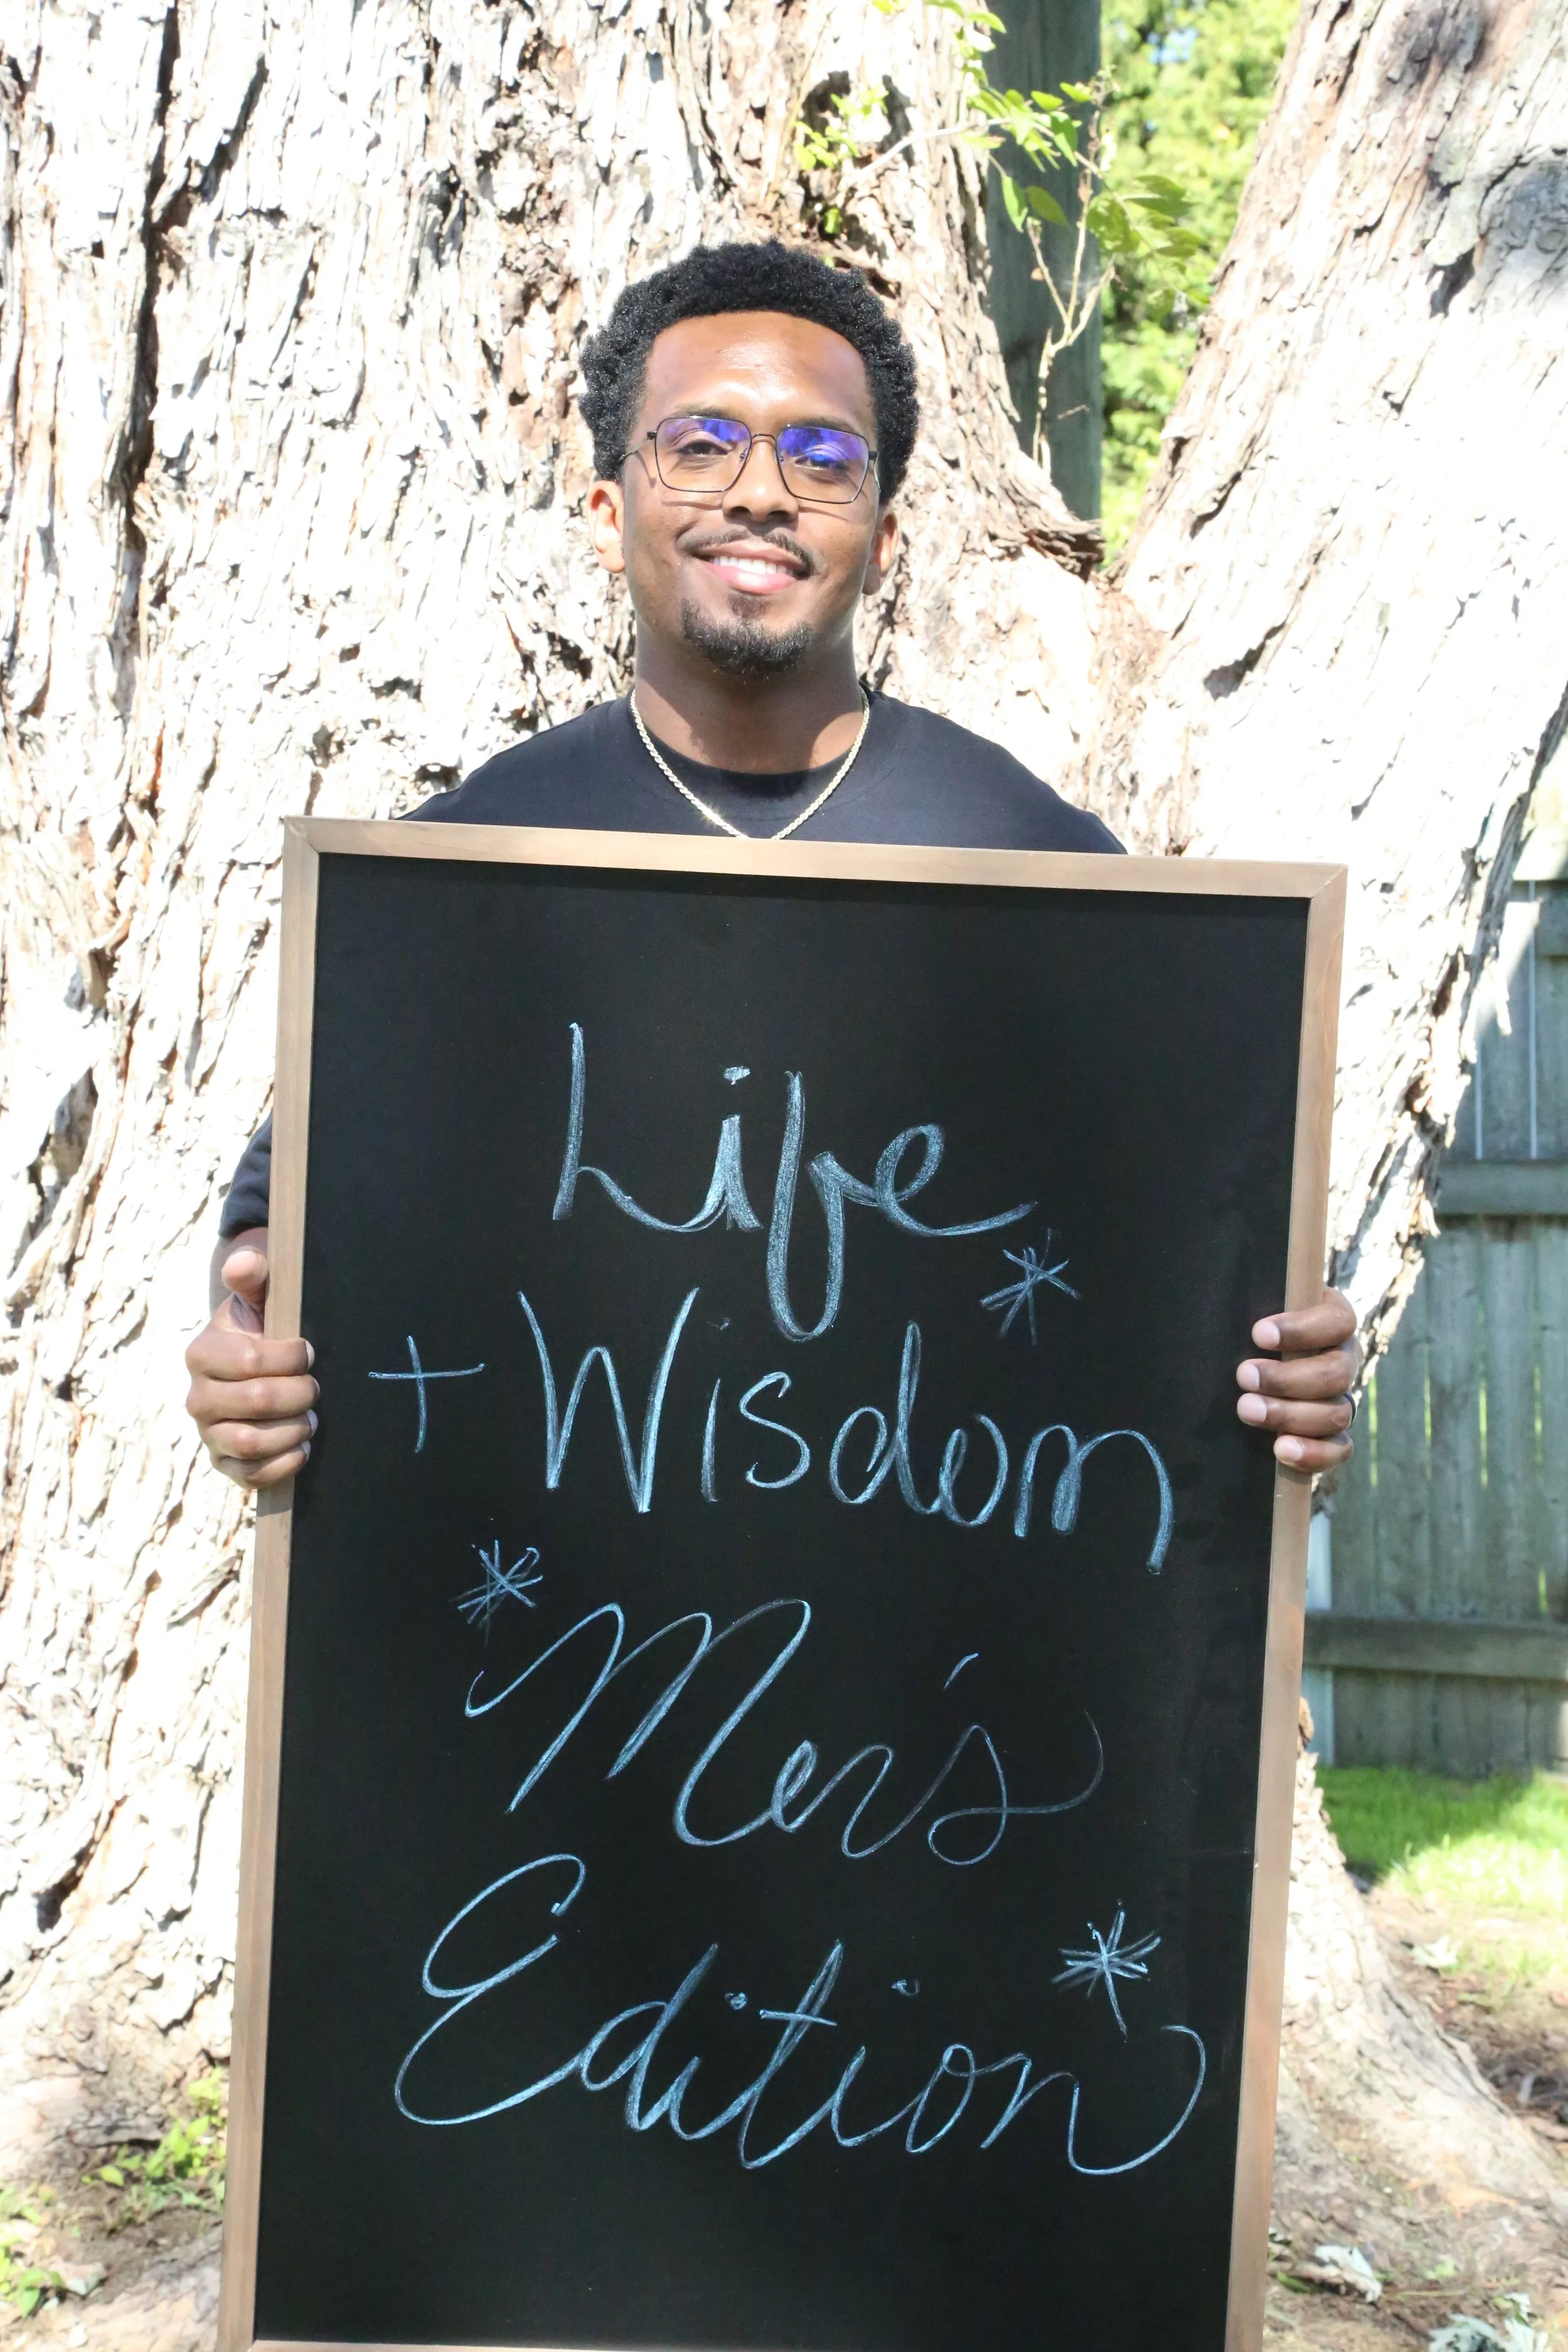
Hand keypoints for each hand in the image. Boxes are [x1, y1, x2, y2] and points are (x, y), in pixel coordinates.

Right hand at [184, 1226, 317, 1488]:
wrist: (254, 1371)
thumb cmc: (261, 1331)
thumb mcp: (258, 1299)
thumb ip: (253, 1276)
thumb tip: (244, 1262)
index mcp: (201, 1353)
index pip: (249, 1361)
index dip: (291, 1357)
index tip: (309, 1352)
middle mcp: (197, 1397)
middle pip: (257, 1401)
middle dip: (300, 1393)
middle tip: (316, 1388)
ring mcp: (208, 1434)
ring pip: (252, 1442)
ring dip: (294, 1429)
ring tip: (310, 1417)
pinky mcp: (224, 1464)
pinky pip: (252, 1475)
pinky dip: (285, 1463)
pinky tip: (302, 1446)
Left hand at [1235, 1287, 1358, 1472]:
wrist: (1245, 1365)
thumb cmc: (1246, 1332)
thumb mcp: (1250, 1312)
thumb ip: (1249, 1307)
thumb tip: (1229, 1298)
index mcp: (1332, 1322)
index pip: (1337, 1321)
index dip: (1302, 1329)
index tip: (1258, 1334)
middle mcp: (1343, 1360)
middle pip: (1336, 1373)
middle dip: (1286, 1378)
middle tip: (1243, 1375)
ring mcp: (1341, 1399)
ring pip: (1336, 1413)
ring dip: (1289, 1414)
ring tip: (1247, 1409)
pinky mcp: (1333, 1435)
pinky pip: (1339, 1449)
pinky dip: (1313, 1453)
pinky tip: (1280, 1449)